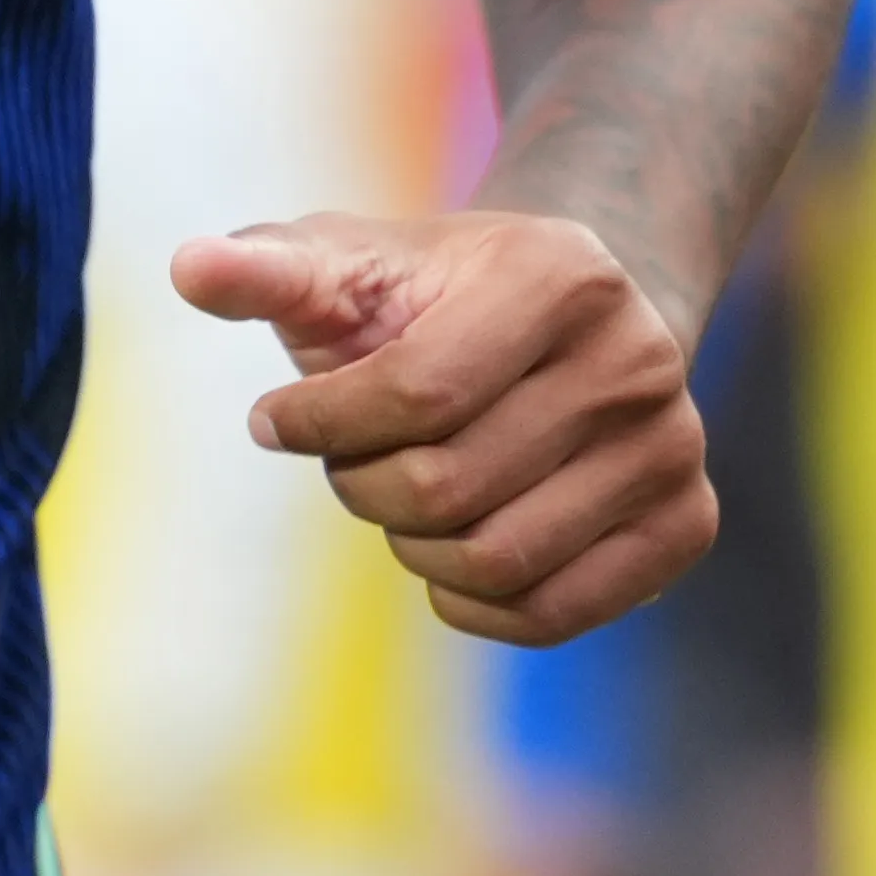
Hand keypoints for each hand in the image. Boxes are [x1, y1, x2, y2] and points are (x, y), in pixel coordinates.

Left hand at [171, 209, 714, 644]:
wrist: (566, 317)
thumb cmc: (432, 294)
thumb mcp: (349, 263)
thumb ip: (268, 269)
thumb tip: (187, 268)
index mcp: (560, 275)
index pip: (416, 393)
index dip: (320, 425)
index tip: (271, 421)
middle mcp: (639, 359)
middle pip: (448, 487)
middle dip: (362, 487)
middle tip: (349, 461)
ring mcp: (673, 447)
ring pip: (498, 560)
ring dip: (413, 546)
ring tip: (403, 496)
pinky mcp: (687, 525)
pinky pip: (555, 612)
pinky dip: (473, 601)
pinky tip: (450, 553)